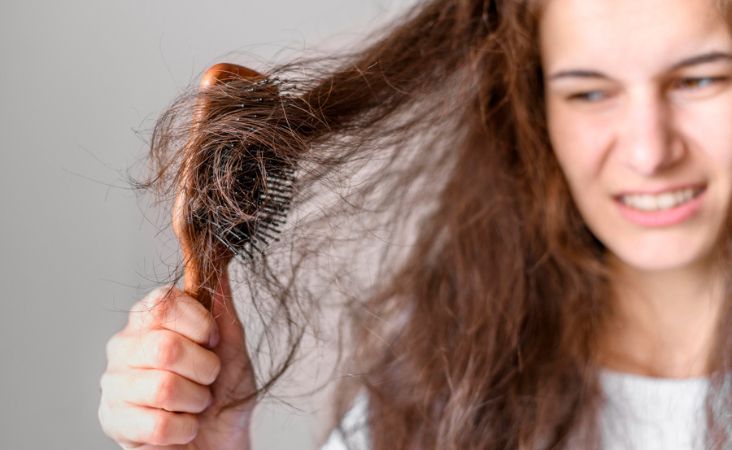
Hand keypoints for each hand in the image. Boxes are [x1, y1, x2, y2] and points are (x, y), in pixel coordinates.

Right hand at [99, 274, 255, 448]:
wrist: (220, 440)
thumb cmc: (224, 392)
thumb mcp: (232, 347)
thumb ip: (221, 307)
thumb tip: (217, 260)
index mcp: (150, 319)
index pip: (164, 303)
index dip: (200, 324)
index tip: (214, 341)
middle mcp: (124, 345)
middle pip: (165, 347)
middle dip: (203, 369)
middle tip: (208, 379)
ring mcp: (114, 383)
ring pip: (163, 387)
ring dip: (195, 401)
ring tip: (195, 403)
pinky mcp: (112, 420)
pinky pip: (158, 425)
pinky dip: (185, 429)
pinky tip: (183, 426)